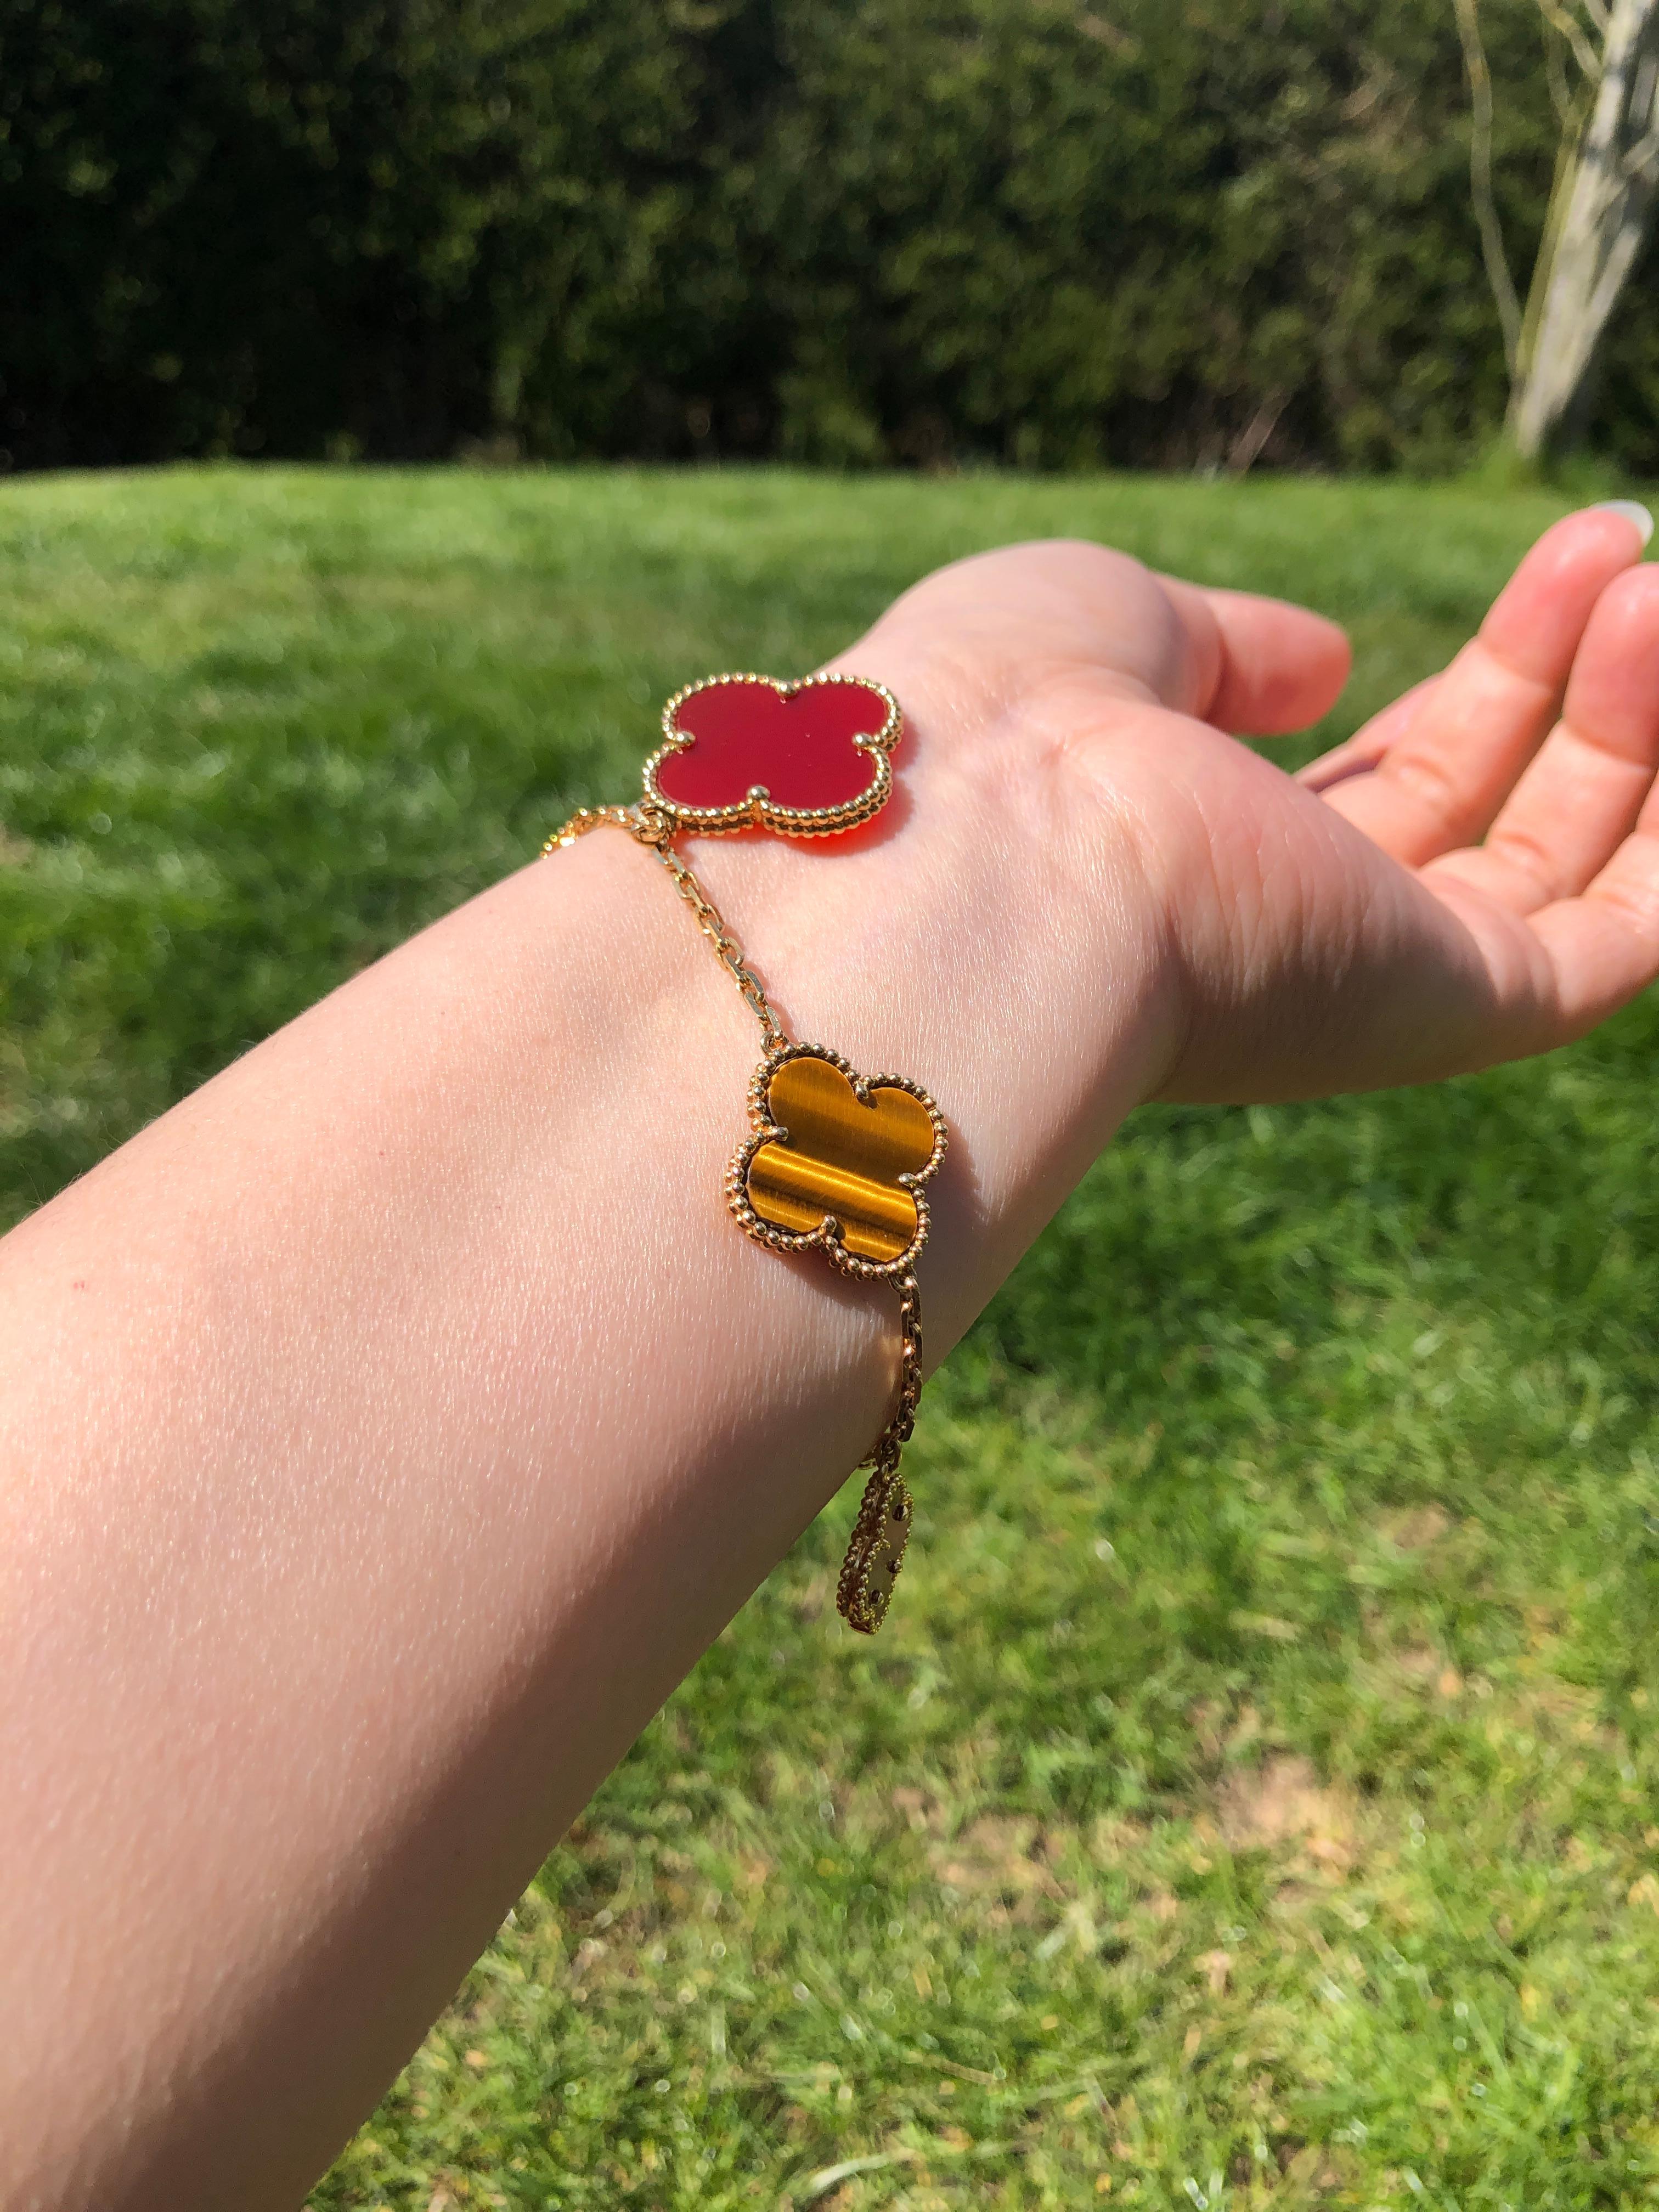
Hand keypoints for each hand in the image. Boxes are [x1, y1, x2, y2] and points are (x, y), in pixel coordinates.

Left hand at [754, 505, 1658, 1134]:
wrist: (985, 842)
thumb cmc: (1009, 716)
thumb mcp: (1114, 624)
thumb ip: (1228, 647)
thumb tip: (1325, 667)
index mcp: (1210, 854)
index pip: (1383, 784)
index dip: (1487, 676)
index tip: (1568, 566)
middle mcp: (1292, 934)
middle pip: (1474, 809)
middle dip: (1558, 671)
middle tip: (1623, 540)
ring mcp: (1371, 978)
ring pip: (1553, 865)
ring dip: (1627, 722)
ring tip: (1649, 582)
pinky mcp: (1448, 1010)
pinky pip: (1616, 945)